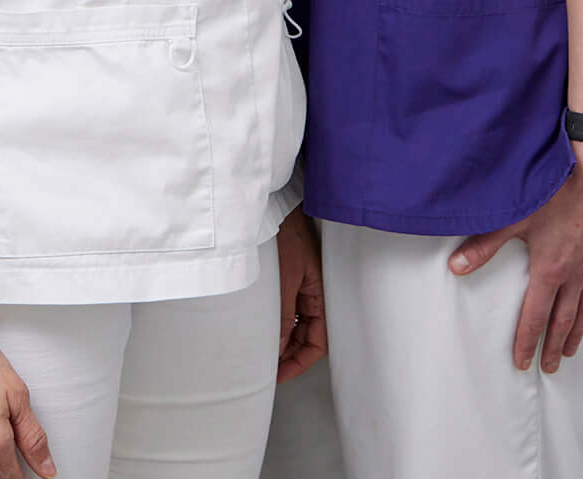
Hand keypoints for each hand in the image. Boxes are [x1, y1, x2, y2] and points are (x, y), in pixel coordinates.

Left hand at [275, 207, 328, 382]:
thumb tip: (278, 348)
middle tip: (268, 371)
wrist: (273, 208)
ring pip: (295, 325)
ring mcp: (299, 287)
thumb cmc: (285, 235)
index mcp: (320, 296)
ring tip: (263, 355)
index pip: (317, 342)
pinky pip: (286, 311)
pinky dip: (276, 324)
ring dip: (282, 341)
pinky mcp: (287, 279)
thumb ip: (283, 315)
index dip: (300, 363)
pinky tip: (262, 331)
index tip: (279, 375)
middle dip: (290, 356)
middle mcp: (312, 294)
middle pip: (306, 337)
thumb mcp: (285, 279)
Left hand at [449, 147, 582, 372]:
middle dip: (554, 346)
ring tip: (572, 349)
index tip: (523, 361)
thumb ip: (485, 245)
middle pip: (564, 320)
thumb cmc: (561, 190)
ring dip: (577, 331)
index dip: (527, 341)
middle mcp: (575, 274)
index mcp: (550, 270)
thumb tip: (458, 266)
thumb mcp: (515, 217)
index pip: (535, 316)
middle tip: (550, 365)